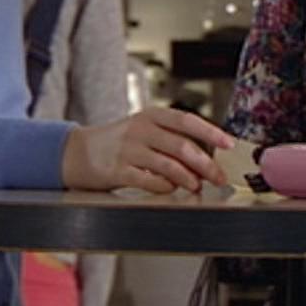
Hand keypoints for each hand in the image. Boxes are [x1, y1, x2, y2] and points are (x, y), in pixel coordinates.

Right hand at [62, 107, 233, 193]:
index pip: (187, 120)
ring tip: (197, 185)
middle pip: (182, 146)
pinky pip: (149, 181)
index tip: (229, 143)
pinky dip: (165, 187)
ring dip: (188, 178)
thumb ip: (171, 138)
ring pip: (168, 165)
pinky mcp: (118, 171)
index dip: (210, 132)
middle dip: (205, 164)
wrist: (76, 153)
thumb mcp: (143, 130)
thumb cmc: (118, 143)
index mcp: (150, 115)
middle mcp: (140, 129)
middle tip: (219, 177)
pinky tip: (171, 189)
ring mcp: (128, 150)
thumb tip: (206, 156)